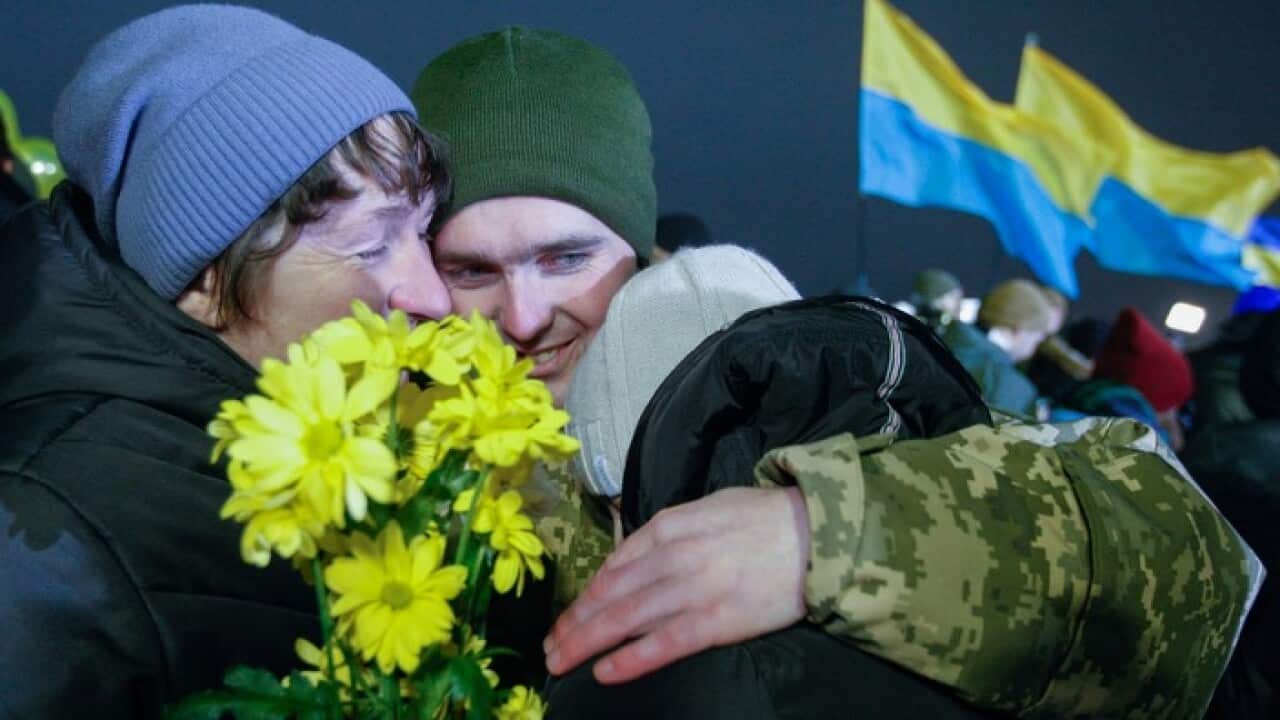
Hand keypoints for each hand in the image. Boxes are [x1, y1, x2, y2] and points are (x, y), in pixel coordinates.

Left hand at [543, 486, 809, 683]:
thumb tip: (632, 561)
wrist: (820, 534)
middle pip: (610, 595)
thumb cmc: (765, 520)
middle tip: (548, 649)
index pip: (614, 566)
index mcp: (671, 526)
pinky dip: (630, 659)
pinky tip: (604, 672)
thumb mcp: (709, 509)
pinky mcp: (718, 620)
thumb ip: (669, 532)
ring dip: (587, 643)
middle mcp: (674, 556)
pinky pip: (665, 643)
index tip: (566, 618)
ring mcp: (694, 589)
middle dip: (574, 624)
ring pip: (626, 619)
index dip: (585, 596)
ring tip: (561, 662)